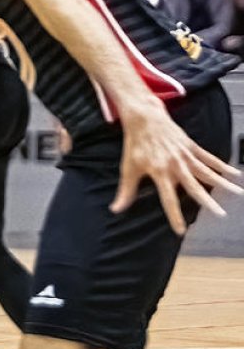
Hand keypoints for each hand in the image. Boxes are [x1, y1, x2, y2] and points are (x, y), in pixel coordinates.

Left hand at [112, 103, 242, 234]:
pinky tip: (234, 174)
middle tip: (220, 214)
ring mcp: (185, 155)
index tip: (180, 230)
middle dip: (207, 201)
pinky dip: (222, 165)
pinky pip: (209, 158)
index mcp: (159, 172)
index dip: (174, 215)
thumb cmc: (135, 144)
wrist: (144, 118)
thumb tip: (116, 209)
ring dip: (223, 183)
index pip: (168, 198)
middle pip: (194, 186)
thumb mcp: (128, 168)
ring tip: (238, 193)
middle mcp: (175, 165)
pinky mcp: (191, 146)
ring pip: (207, 172)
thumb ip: (126, 191)